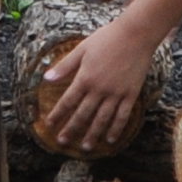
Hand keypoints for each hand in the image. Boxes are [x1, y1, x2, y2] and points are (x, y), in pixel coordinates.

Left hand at [38, 13, 160, 153]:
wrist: (135, 34)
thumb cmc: (107, 38)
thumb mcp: (82, 49)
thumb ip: (65, 66)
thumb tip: (46, 78)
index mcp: (85, 78)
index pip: (67, 101)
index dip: (57, 114)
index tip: (49, 124)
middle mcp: (99, 89)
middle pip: (82, 114)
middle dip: (71, 129)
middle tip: (62, 142)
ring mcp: (116, 93)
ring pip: (102, 119)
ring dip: (92, 134)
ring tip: (85, 147)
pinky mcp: (130, 94)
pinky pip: (122, 116)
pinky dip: (116, 129)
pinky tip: (110, 139)